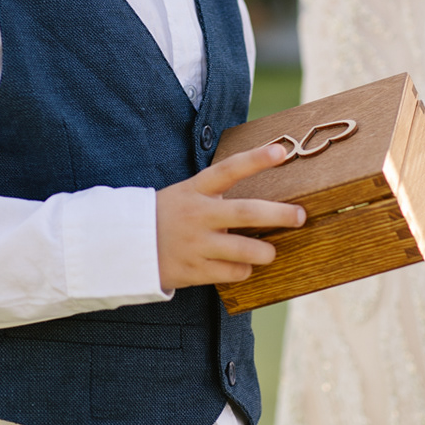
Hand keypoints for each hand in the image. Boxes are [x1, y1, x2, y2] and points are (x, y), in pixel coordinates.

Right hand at [154, 143, 305, 290]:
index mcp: (195, 190)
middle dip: (278, 215)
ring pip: (244, 250)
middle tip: (299, 216)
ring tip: (271, 251)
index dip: (255, 160)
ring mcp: (196, 244)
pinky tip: (242, 266)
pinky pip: (231, 272)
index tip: (281, 152)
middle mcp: (197, 215)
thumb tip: (261, 199)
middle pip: (245, 213)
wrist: (125, 245)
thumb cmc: (167, 216)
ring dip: (265, 252)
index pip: (228, 170)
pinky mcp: (194, 270)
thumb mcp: (187, 194)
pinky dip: (243, 270)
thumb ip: (217, 194)